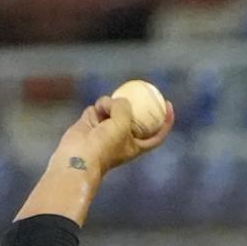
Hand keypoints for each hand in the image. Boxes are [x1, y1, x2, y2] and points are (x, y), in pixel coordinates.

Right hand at [52, 95, 174, 178]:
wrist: (78, 156)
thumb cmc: (104, 146)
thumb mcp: (122, 124)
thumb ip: (125, 108)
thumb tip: (119, 100)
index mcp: (135, 146)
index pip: (156, 134)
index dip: (165, 121)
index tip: (168, 104)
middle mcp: (122, 138)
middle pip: (135, 117)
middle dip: (136, 105)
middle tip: (140, 90)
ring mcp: (106, 129)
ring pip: (115, 108)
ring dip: (112, 104)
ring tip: (107, 108)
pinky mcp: (91, 122)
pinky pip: (99, 106)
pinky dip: (100, 105)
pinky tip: (98, 108)